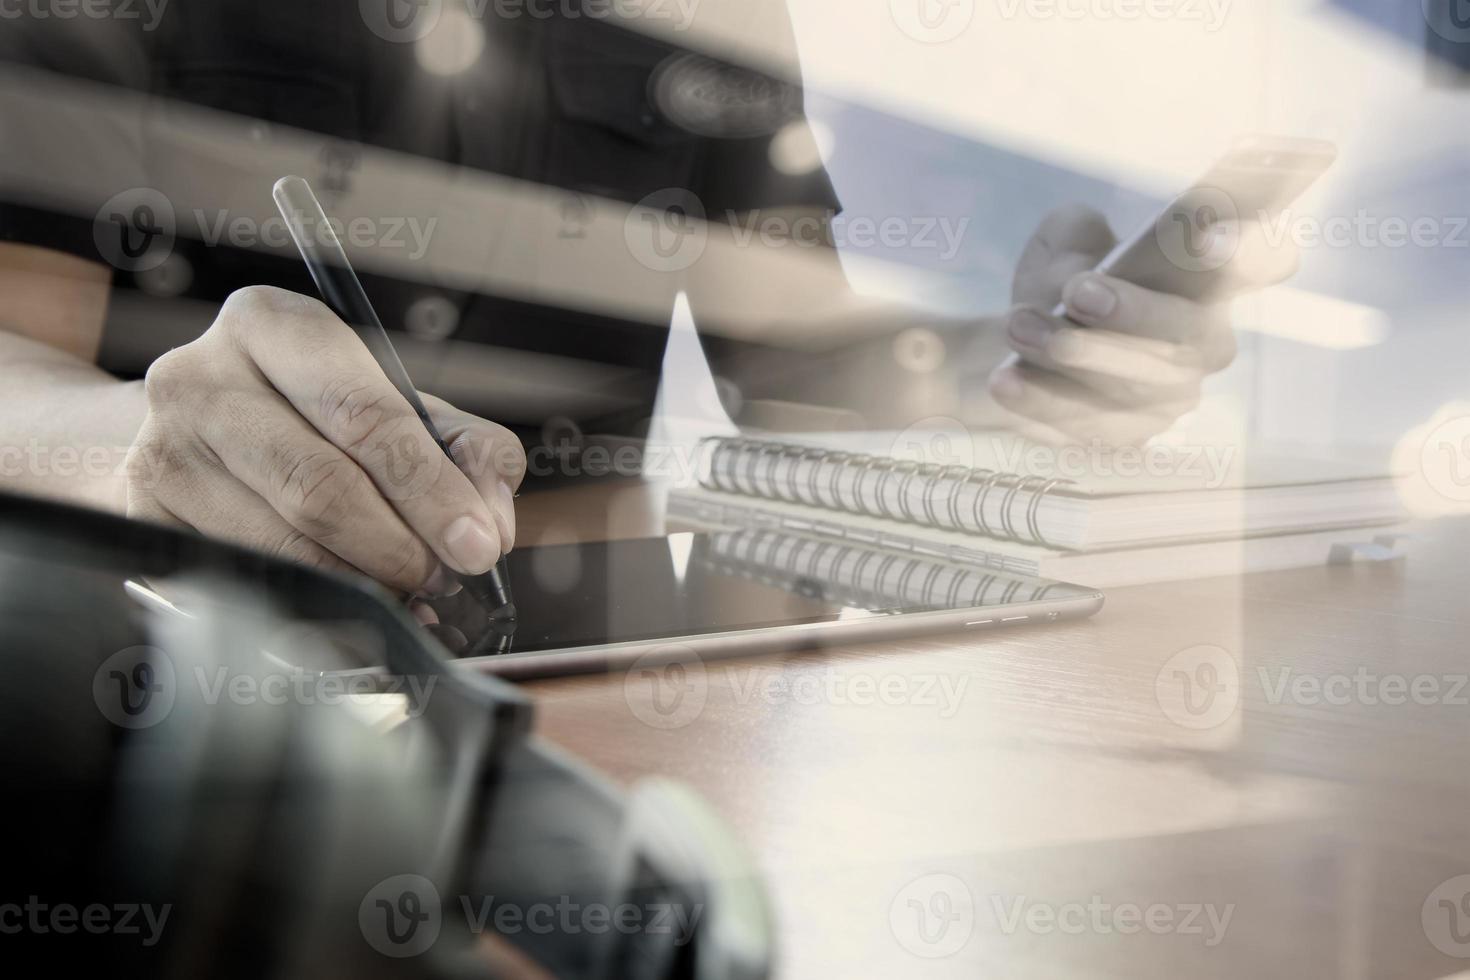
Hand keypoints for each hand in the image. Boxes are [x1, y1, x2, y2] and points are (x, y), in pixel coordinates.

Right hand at [125, 286, 525, 596]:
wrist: (194, 434)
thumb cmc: (310, 416)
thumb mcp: (393, 404)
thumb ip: (463, 448)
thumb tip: (490, 521)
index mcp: (271, 325)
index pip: (364, 413)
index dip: (431, 489)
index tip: (478, 544)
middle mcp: (199, 377)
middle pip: (320, 485)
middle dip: (402, 545)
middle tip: (445, 576)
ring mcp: (160, 451)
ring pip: (284, 546)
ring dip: (363, 582)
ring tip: (406, 589)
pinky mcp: (142, 519)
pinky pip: (247, 581)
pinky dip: (313, 603)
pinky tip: (349, 603)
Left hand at [986, 204, 1297, 444]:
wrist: (1021, 340)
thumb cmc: (1063, 278)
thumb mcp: (1065, 240)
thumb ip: (1077, 235)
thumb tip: (1079, 262)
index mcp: (1208, 279)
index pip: (1265, 259)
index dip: (1252, 250)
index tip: (1211, 235)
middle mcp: (1203, 342)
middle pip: (1191, 334)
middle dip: (1133, 312)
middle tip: (1078, 291)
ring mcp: (1169, 398)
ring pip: (1134, 386)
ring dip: (1073, 355)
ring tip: (1018, 325)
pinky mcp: (1126, 437)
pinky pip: (1089, 426)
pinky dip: (1044, 401)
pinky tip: (1006, 379)